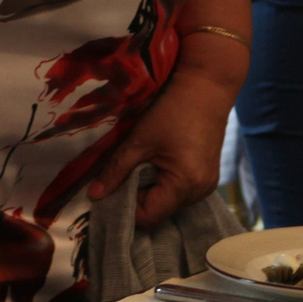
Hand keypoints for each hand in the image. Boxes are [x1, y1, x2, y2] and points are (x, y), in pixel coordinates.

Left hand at [85, 62, 233, 227]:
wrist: (207, 84)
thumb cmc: (173, 109)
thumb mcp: (139, 140)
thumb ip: (115, 170)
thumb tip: (93, 195)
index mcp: (185, 185)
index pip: (149, 217)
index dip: (126, 207)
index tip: (112, 190)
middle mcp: (200, 191)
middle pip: (161, 212)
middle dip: (139, 198)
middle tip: (124, 175)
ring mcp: (208, 184)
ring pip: (171, 202)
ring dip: (153, 190)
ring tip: (143, 166)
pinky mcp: (209, 175)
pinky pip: (182, 191)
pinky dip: (166, 183)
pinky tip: (159, 163)